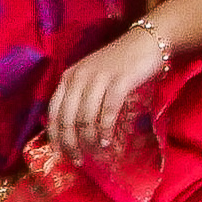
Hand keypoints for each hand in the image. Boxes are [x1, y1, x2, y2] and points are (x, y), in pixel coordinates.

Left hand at [44, 27, 178, 159]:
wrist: (147, 42)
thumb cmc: (119, 63)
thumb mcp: (91, 77)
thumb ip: (79, 96)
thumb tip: (72, 131)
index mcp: (68, 77)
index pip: (53, 112)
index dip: (55, 136)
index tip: (60, 154)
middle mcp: (79, 77)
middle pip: (68, 118)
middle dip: (71, 143)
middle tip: (78, 160)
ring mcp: (99, 78)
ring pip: (86, 118)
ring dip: (90, 139)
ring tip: (96, 151)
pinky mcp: (119, 81)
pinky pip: (108, 111)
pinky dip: (106, 129)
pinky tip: (108, 140)